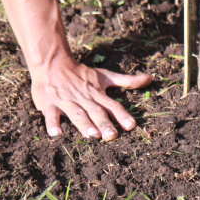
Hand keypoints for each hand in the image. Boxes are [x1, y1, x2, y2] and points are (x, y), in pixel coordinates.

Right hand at [31, 58, 151, 140]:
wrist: (52, 63)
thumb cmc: (81, 74)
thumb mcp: (105, 76)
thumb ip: (126, 80)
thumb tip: (149, 79)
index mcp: (97, 94)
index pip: (112, 105)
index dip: (121, 115)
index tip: (131, 125)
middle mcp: (83, 99)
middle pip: (95, 112)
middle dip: (104, 124)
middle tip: (111, 136)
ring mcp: (66, 102)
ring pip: (77, 114)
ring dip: (84, 124)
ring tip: (92, 135)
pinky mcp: (50, 104)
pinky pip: (51, 115)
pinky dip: (52, 124)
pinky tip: (56, 134)